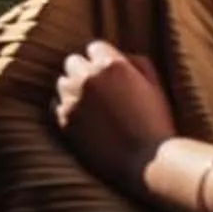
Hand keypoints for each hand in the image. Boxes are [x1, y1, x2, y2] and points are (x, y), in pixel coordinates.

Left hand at [55, 39, 175, 194]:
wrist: (147, 164)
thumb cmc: (156, 124)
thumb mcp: (156, 86)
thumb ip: (137, 63)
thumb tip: (121, 55)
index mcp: (112, 65)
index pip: (95, 47)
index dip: (103, 60)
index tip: (109, 75)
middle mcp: (88, 77)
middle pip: (73, 62)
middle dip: (84, 72)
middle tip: (98, 90)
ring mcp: (73, 98)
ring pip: (62, 82)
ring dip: (72, 89)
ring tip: (91, 106)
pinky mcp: (64, 120)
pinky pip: (55, 104)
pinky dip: (65, 108)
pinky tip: (83, 119)